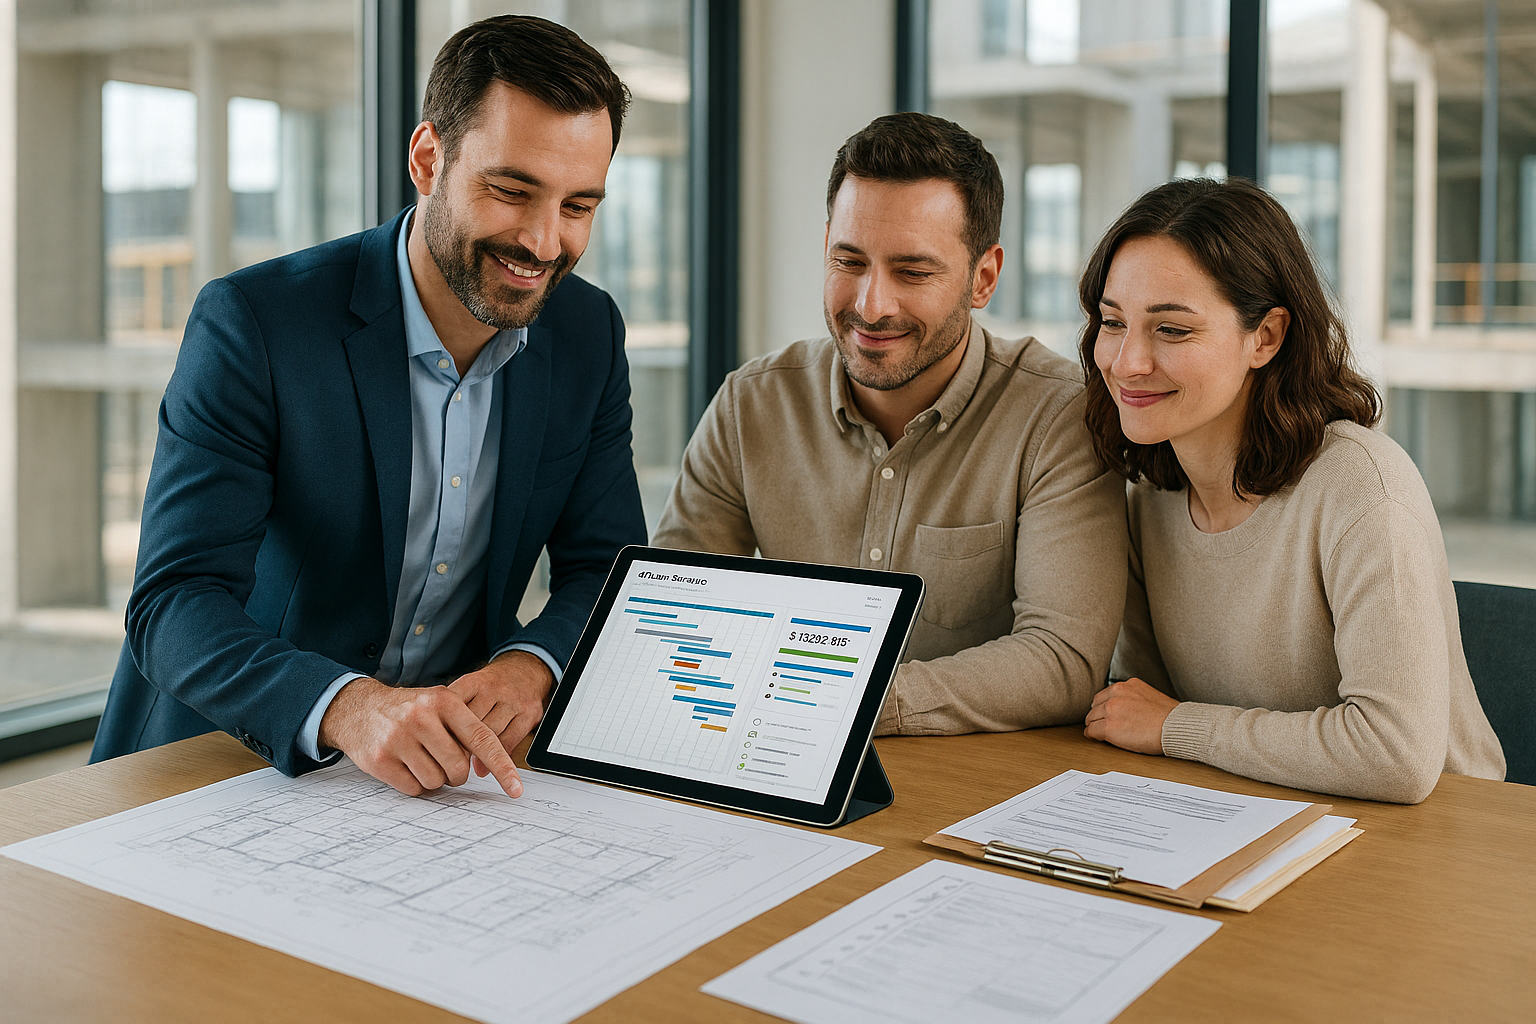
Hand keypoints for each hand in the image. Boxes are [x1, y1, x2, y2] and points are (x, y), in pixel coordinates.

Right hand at [318, 677, 522, 797]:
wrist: (358, 708)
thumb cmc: (407, 710)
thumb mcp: (438, 704)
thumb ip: (464, 728)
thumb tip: (490, 765)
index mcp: (444, 701)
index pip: (482, 740)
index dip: (502, 767)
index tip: (516, 789)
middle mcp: (421, 717)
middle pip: (459, 768)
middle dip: (456, 773)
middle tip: (442, 761)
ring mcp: (398, 738)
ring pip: (436, 782)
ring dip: (433, 779)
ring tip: (420, 759)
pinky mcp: (379, 759)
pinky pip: (413, 789)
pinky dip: (414, 785)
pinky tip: (405, 767)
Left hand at [449, 649, 554, 776]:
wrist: (525, 670)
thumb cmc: (490, 686)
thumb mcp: (468, 689)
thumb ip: (454, 713)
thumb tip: (445, 746)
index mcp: (474, 682)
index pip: (454, 708)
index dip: (443, 729)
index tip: (437, 744)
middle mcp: (494, 689)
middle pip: (472, 723)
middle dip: (459, 744)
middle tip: (449, 759)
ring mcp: (513, 701)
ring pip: (491, 734)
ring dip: (477, 752)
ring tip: (465, 764)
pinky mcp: (529, 714)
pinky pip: (509, 741)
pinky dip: (496, 756)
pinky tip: (485, 765)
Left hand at [1083, 678, 1178, 754]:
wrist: (1175, 727)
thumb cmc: (1169, 717)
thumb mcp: (1150, 695)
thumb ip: (1134, 697)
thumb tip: (1128, 706)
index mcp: (1127, 685)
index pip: (1105, 695)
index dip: (1104, 706)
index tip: (1106, 713)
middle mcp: (1116, 694)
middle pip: (1096, 705)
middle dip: (1098, 715)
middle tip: (1100, 723)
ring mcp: (1111, 709)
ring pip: (1091, 718)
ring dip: (1094, 725)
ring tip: (1097, 732)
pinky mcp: (1108, 727)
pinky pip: (1091, 731)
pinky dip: (1091, 735)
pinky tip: (1095, 738)